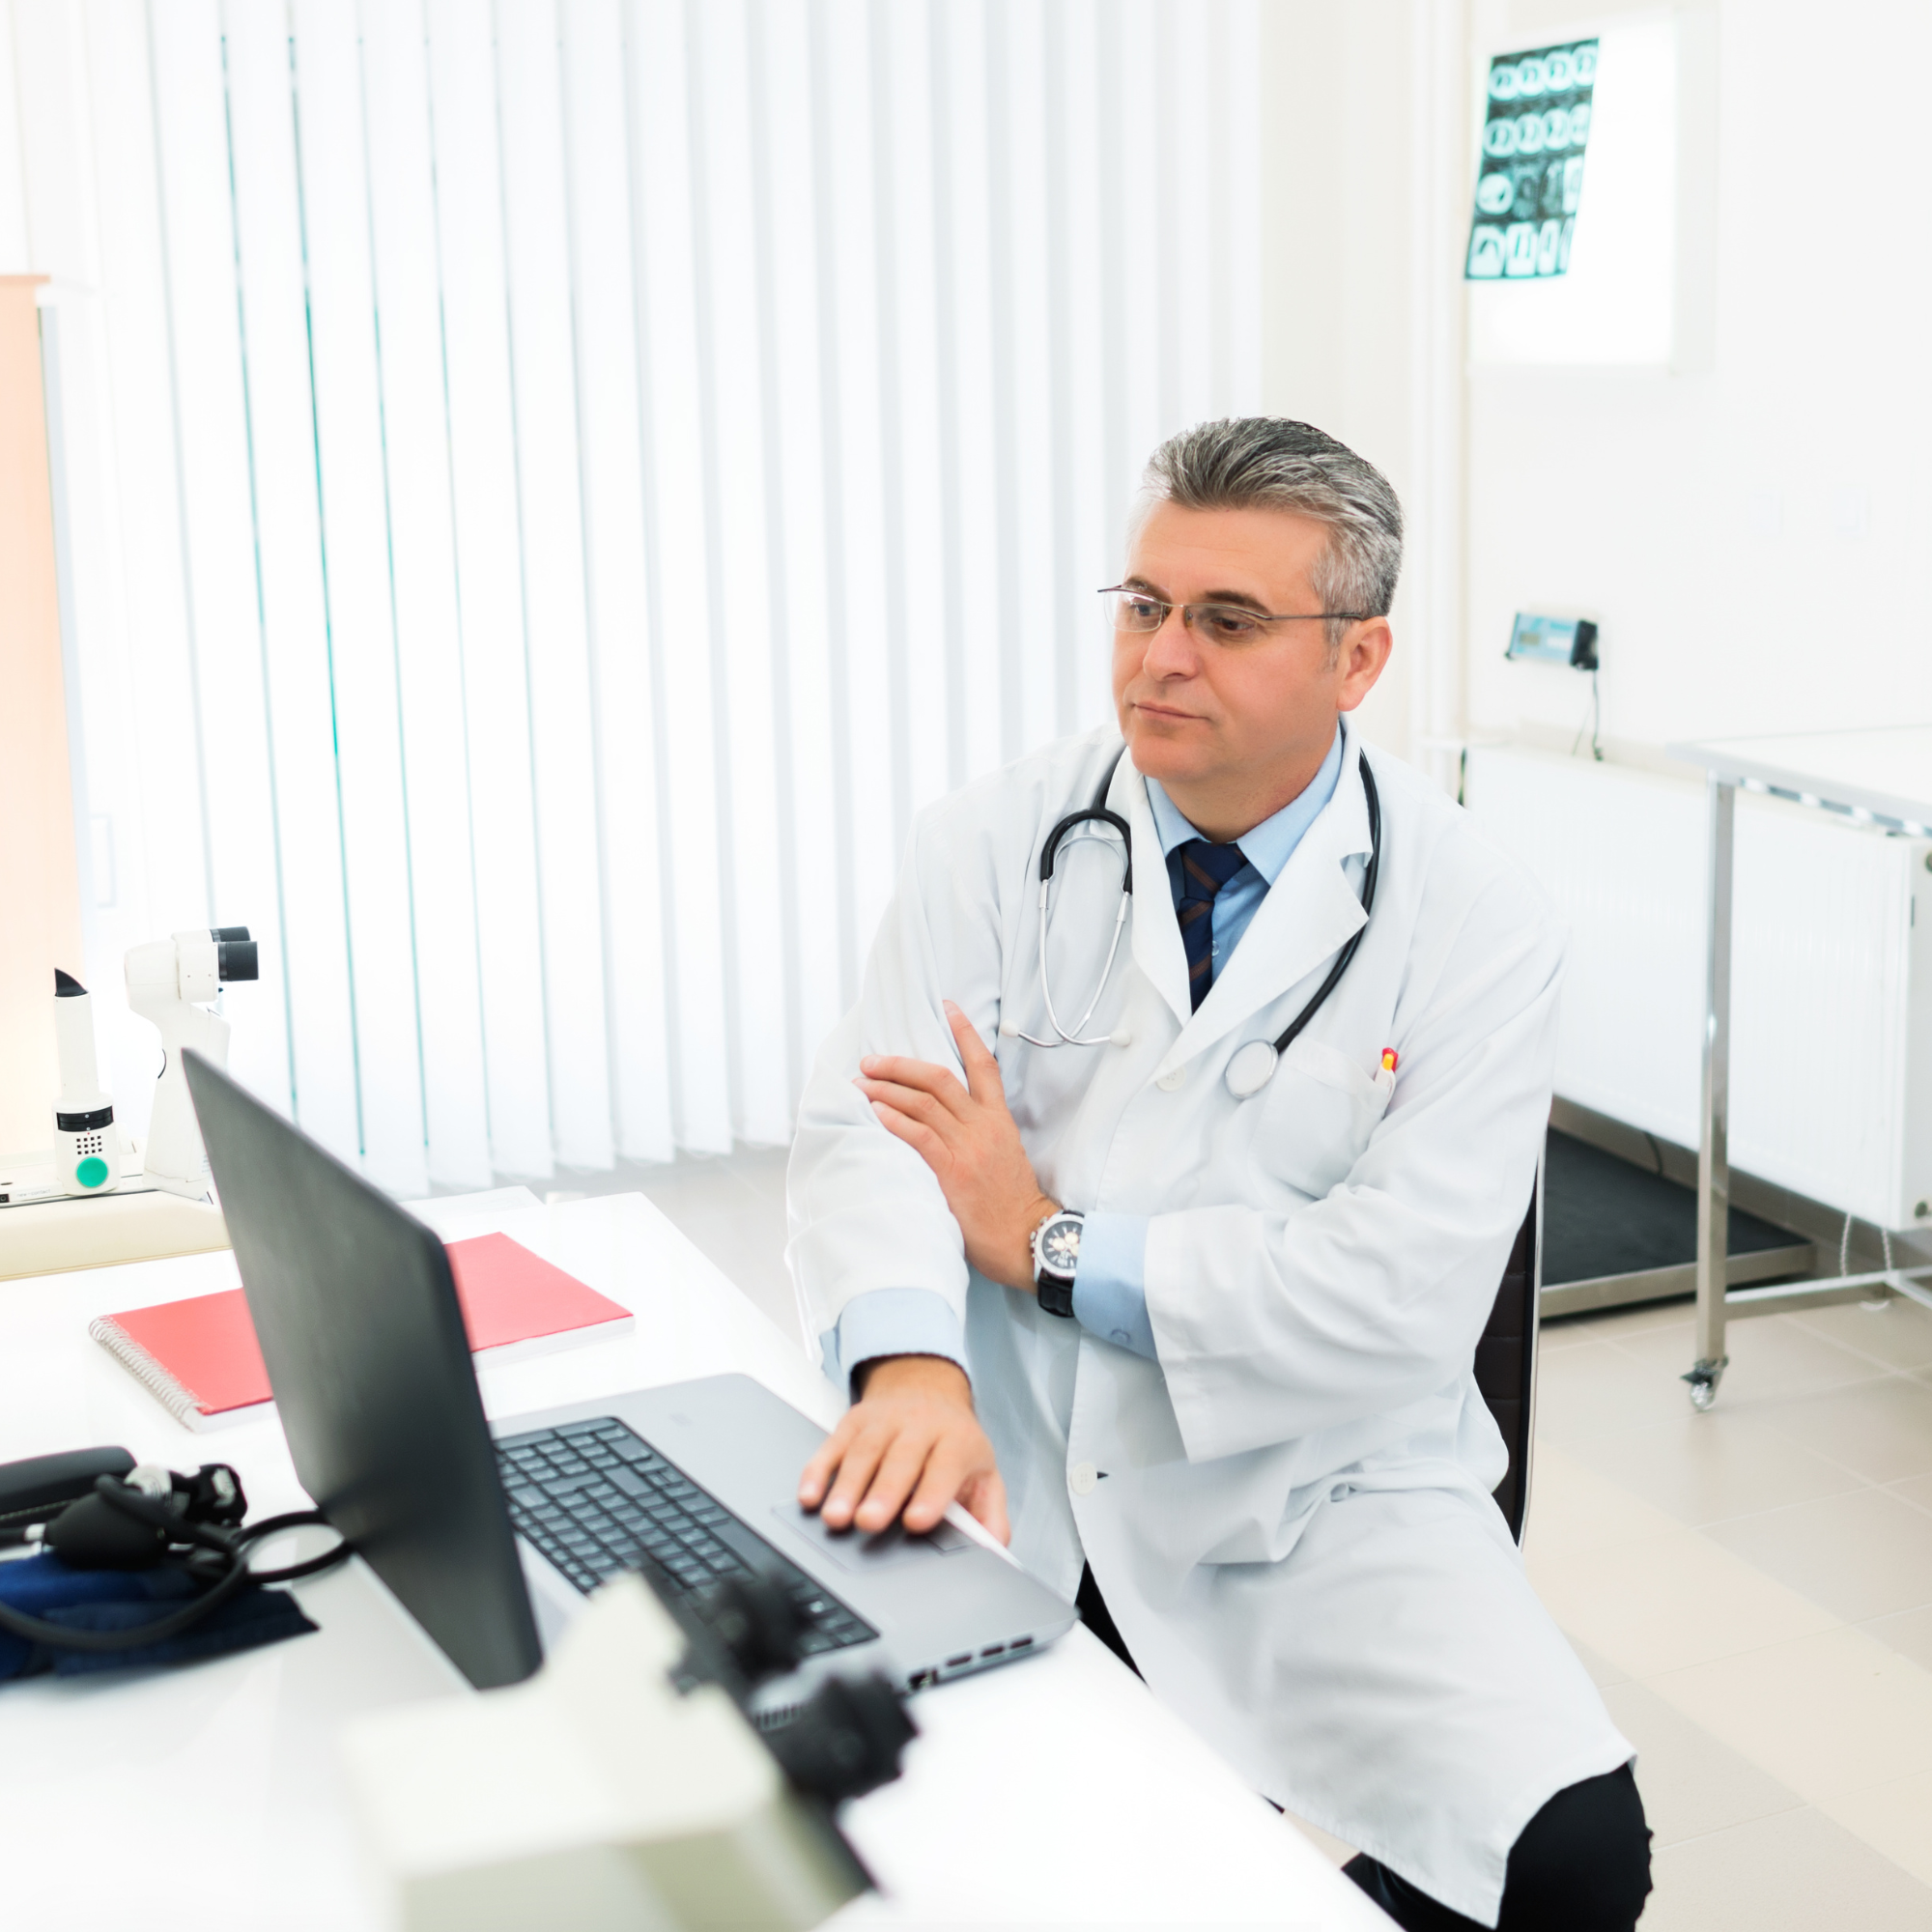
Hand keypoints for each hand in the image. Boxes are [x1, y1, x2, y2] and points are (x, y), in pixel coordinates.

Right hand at [798, 1355, 1009, 1541]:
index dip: (931, 1494)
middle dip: (883, 1492)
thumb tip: (995, 1551)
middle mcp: (919, 1426)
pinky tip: (809, 1495)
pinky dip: (817, 1470)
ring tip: (836, 1519)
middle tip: (869, 1523)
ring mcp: (883, 1422)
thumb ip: (991, 1515)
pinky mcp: (853, 1421)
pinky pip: (832, 1445)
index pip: (944, 1467)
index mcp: (956, 1441)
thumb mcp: (984, 1473)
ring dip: (846, 1486)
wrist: (927, 1388)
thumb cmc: (954, 1443)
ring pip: (863, 1453)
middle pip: (899, 1459)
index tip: (916, 1521)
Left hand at [855, 1001, 1056, 1291]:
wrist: (1026, 1238)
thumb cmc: (1011, 1202)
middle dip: (900, 1065)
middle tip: (871, 1061)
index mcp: (999, 1120)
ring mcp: (968, 1148)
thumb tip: (947, 1115)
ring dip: (887, 1090)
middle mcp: (983, 1127)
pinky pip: (920, 1137)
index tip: (948, 1007)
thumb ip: (980, 1130)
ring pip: (923, 1103)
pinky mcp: (953, 1173)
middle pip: (938, 1078)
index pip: (983, 1065)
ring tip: (861, 1084)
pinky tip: (877, 1112)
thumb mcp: (1005, 1154)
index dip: (965, 1033)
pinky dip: (896, 1120)